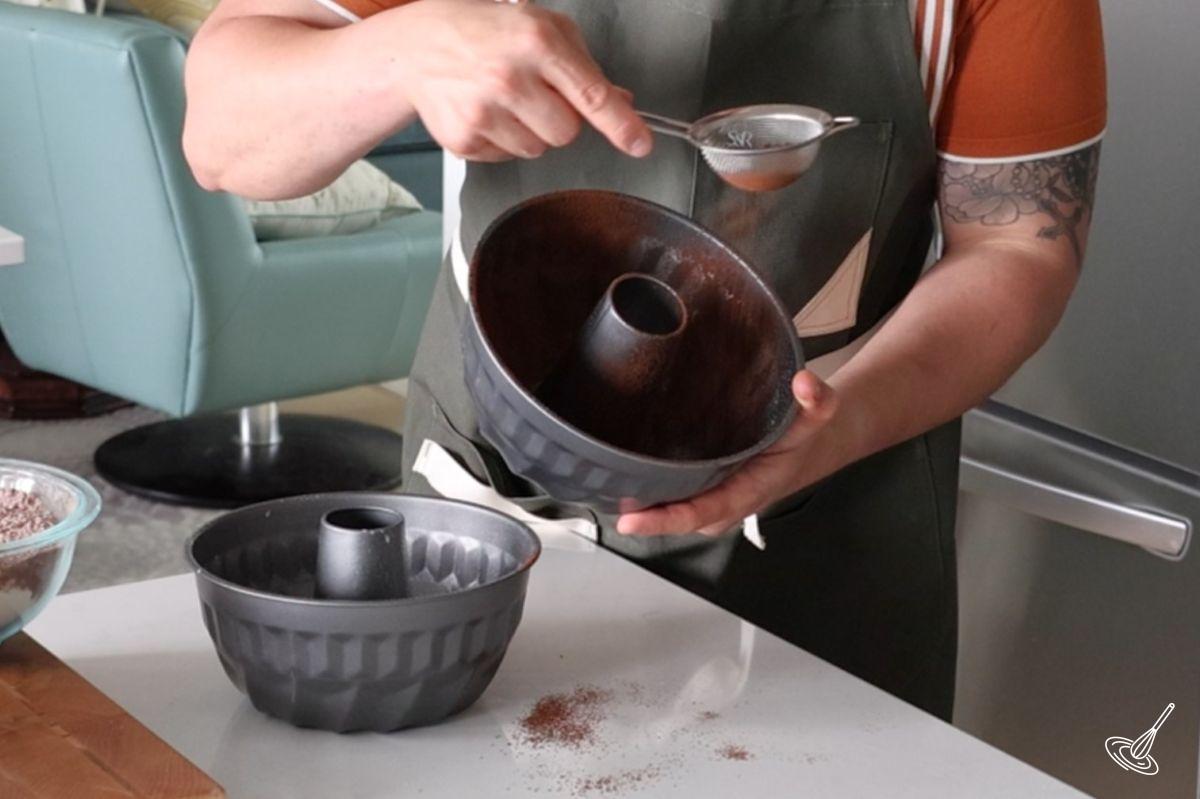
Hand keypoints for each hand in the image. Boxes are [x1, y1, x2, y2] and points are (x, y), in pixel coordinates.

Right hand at [381, 0, 650, 160]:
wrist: (417, 47)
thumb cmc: (483, 32)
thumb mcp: (540, 28)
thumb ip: (584, 66)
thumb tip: (621, 102)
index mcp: (536, 42)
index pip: (591, 94)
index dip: (620, 124)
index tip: (639, 143)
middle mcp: (509, 77)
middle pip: (568, 132)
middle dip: (561, 119)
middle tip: (535, 93)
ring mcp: (483, 112)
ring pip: (538, 149)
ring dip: (530, 131)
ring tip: (505, 100)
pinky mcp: (464, 139)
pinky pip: (507, 157)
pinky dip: (502, 140)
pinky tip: (485, 111)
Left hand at [616, 371, 843, 536]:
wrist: (804, 449)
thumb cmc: (800, 440)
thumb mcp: (813, 421)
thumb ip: (817, 402)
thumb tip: (805, 383)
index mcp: (743, 494)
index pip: (698, 514)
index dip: (662, 519)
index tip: (629, 521)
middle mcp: (718, 503)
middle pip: (670, 514)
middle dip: (634, 507)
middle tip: (597, 483)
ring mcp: (704, 498)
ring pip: (663, 504)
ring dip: (632, 495)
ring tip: (595, 472)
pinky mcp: (695, 487)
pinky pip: (664, 491)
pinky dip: (640, 483)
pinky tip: (613, 465)